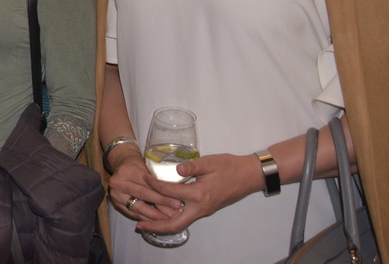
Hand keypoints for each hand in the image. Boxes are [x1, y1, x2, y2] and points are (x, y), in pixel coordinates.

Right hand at [106, 146, 181, 224]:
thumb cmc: (137, 165)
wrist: (120, 166)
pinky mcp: (116, 204)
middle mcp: (118, 183)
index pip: (148, 184)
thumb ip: (157, 179)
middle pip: (143, 196)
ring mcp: (116, 194)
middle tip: (175, 212)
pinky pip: (133, 214)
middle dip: (161, 205)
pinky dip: (146, 218)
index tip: (177, 202)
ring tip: (168, 220)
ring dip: (154, 216)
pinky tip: (156, 221)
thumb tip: (176, 193)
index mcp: (127, 171)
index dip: (163, 194)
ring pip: (138, 208)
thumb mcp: (147, 165)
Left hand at [136, 153, 261, 234]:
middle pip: (174, 223)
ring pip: (180, 223)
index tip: (144, 178)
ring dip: (163, 225)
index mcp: (199, 194)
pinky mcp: (205, 209)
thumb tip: (176, 170)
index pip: (169, 192)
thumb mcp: (209, 162)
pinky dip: (172, 219)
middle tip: (139, 225)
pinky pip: (186, 218)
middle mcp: (200, 207)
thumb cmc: (230, 167)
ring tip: (146, 222)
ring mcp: (203, 211)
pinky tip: (163, 213)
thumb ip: (191, 166)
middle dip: (155, 226)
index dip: (154, 185)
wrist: (249, 176)